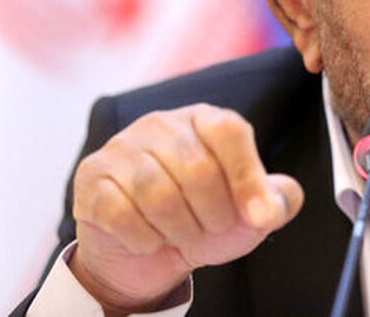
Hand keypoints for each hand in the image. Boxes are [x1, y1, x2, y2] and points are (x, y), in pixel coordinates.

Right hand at [69, 103, 303, 312]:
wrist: (150, 250)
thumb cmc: (205, 217)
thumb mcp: (249, 213)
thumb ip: (277, 202)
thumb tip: (271, 206)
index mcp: (205, 119)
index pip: (230, 131)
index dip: (247, 178)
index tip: (259, 217)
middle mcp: (161, 123)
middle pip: (197, 170)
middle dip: (213, 215)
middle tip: (211, 230)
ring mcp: (122, 146)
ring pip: (158, 195)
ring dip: (179, 230)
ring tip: (182, 235)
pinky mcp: (92, 176)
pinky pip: (120, 213)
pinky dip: (144, 239)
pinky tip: (149, 239)